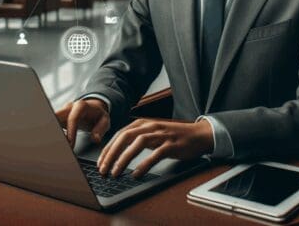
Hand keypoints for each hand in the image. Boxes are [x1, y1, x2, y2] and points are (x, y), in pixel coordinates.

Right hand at [55, 98, 109, 147]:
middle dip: (54, 129)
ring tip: (55, 145)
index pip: (73, 118)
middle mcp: (69, 107)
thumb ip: (100, 129)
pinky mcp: (59, 118)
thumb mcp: (105, 121)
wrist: (94, 109)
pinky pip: (53, 125)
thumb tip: (95, 138)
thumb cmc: (98, 115)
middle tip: (57, 145)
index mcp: (81, 106)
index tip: (70, 144)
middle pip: (56, 116)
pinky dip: (53, 134)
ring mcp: (63, 112)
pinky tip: (56, 143)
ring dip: (52, 132)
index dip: (70, 132)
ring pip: (52, 120)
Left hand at [97, 118, 212, 178]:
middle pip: (125, 137)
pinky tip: (136, 174)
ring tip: (116, 173)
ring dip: (124, 159)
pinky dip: (144, 164)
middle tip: (103, 169)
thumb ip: (137, 138)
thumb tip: (118, 151)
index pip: (120, 135)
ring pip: (138, 144)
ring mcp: (161, 135)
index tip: (100, 163)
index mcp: (143, 123)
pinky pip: (155, 154)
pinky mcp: (171, 145)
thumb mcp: (152, 133)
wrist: (198, 135)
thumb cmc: (173, 136)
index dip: (108, 149)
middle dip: (111, 154)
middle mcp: (150, 127)